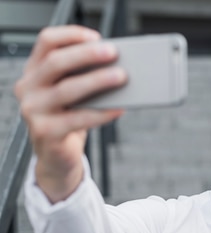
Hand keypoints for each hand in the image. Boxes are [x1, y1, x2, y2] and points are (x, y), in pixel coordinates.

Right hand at [14, 25, 126, 202]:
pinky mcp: (46, 132)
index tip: (97, 37)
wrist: (57, 158)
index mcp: (34, 72)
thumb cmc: (69, 120)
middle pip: (56, 62)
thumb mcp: (73, 96)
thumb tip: (118, 65)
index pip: (46, 42)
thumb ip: (84, 78)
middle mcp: (28, 88)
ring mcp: (33, 111)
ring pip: (67, 89)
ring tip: (121, 76)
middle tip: (114, 52)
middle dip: (87, 54)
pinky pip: (78, 119)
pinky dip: (102, 112)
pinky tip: (119, 108)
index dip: (71, 35)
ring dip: (97, 81)